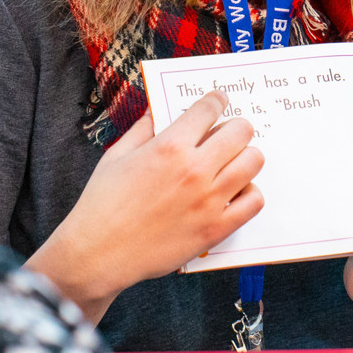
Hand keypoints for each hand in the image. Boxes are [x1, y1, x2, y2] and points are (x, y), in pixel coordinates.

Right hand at [27, 91, 263, 320]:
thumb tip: (158, 111)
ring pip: (254, 162)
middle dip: (236, 127)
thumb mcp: (117, 155)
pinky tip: (234, 192)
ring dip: (245, 157)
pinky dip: (249, 193)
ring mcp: (208, 200)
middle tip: (227, 134)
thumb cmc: (102, 203)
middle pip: (241, 131)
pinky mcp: (215, 228)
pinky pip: (254, 202)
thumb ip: (142, 129)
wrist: (99, 253)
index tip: (219, 101)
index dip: (216, 100)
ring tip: (232, 163)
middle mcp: (194, 170)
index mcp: (169, 147)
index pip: (209, 109)